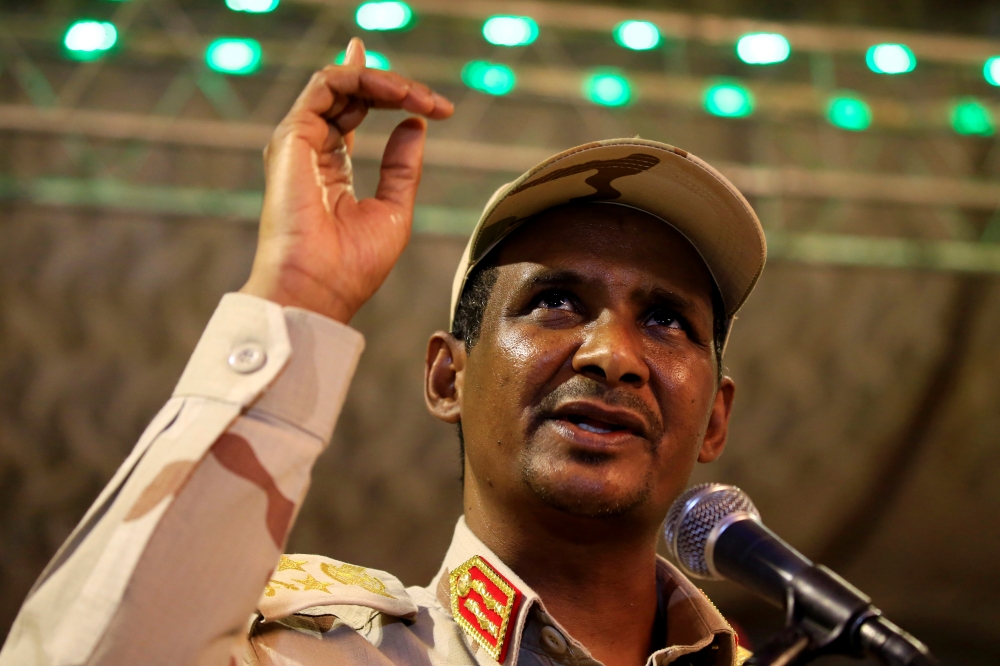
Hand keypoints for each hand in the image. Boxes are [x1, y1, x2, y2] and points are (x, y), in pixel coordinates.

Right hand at [240, 38, 453, 322]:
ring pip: (339, 83)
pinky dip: (363, 79)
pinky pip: (326, 85)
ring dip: (385, 80)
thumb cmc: (351, 266)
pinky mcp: (293, 135)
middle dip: (396, 87)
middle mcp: (311, 149)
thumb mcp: (393, 210)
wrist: (319, 288)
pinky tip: (398, 94)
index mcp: (330, 168)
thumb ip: (402, 167)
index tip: (425, 97)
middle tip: (435, 102)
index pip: (350, 112)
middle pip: (350, 94)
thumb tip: (415, 124)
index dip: (381, 91)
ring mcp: (299, 141)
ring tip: (420, 97)